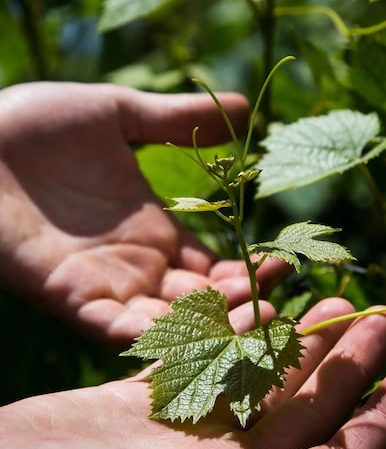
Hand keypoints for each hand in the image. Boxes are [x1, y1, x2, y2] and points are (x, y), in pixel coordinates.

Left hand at [0, 82, 285, 345]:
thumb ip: (177, 120)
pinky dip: (153, 339)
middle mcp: (136, 265)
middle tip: (278, 301)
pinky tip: (194, 335)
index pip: (212, 265)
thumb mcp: (119, 115)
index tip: (284, 262)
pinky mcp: (70, 297)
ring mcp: (105, 284)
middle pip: (198, 302)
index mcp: (153, 229)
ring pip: (168, 323)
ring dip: (210, 327)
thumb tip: (245, 108)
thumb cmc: (38, 125)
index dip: (248, 269)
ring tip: (256, 319)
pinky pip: (118, 330)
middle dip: (238, 306)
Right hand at [1, 298, 385, 448]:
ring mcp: (192, 428)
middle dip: (349, 365)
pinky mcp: (156, 398)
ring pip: (264, 377)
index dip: (385, 421)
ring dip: (302, 342)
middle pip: (307, 409)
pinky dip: (239, 330)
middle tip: (380, 315)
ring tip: (337, 301)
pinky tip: (267, 303)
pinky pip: (211, 358)